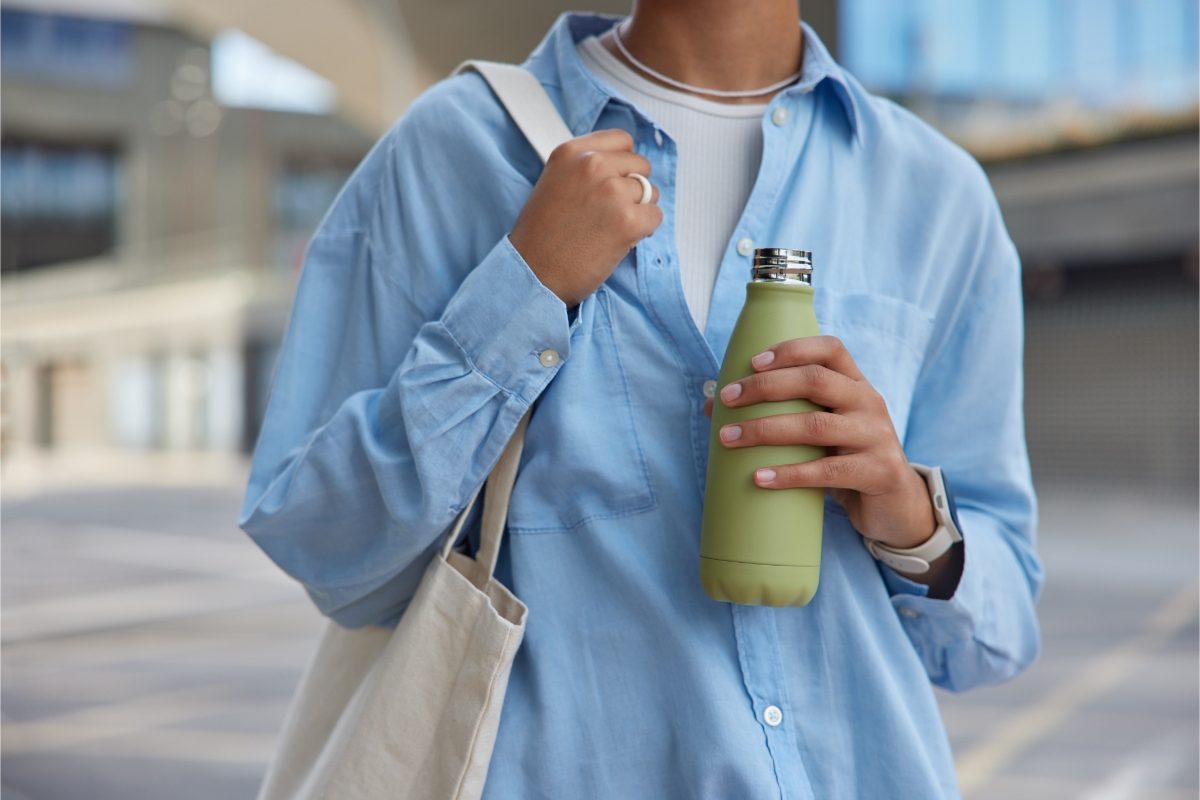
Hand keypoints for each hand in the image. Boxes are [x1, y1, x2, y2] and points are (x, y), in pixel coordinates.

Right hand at [509, 129, 662, 309]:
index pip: (622, 140)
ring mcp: (612, 192)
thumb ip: (585, 168)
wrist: (532, 274)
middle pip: (640, 164)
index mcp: (572, 152)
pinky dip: (643, 231)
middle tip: (610, 211)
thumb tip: (621, 167)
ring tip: (610, 228)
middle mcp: (592, 165)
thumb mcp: (555, 183)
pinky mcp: (628, 221)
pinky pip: (655, 216)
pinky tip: (619, 240)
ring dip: (638, 210)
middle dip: (632, 188)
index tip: (616, 179)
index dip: (623, 163)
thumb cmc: (540, 237)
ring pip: (651, 191)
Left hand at [703, 335, 935, 549]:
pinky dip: (790, 474)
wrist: (897, 507)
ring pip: (816, 425)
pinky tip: (759, 478)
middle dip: (766, 386)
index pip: (830, 349)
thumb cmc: (847, 462)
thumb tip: (713, 405)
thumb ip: (784, 414)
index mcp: (856, 385)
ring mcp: (876, 437)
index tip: (752, 362)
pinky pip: (828, 471)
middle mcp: (869, 403)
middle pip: (816, 380)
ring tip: (728, 438)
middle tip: (728, 399)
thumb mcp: (822, 433)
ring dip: (765, 430)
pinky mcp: (878, 472)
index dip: (791, 349)